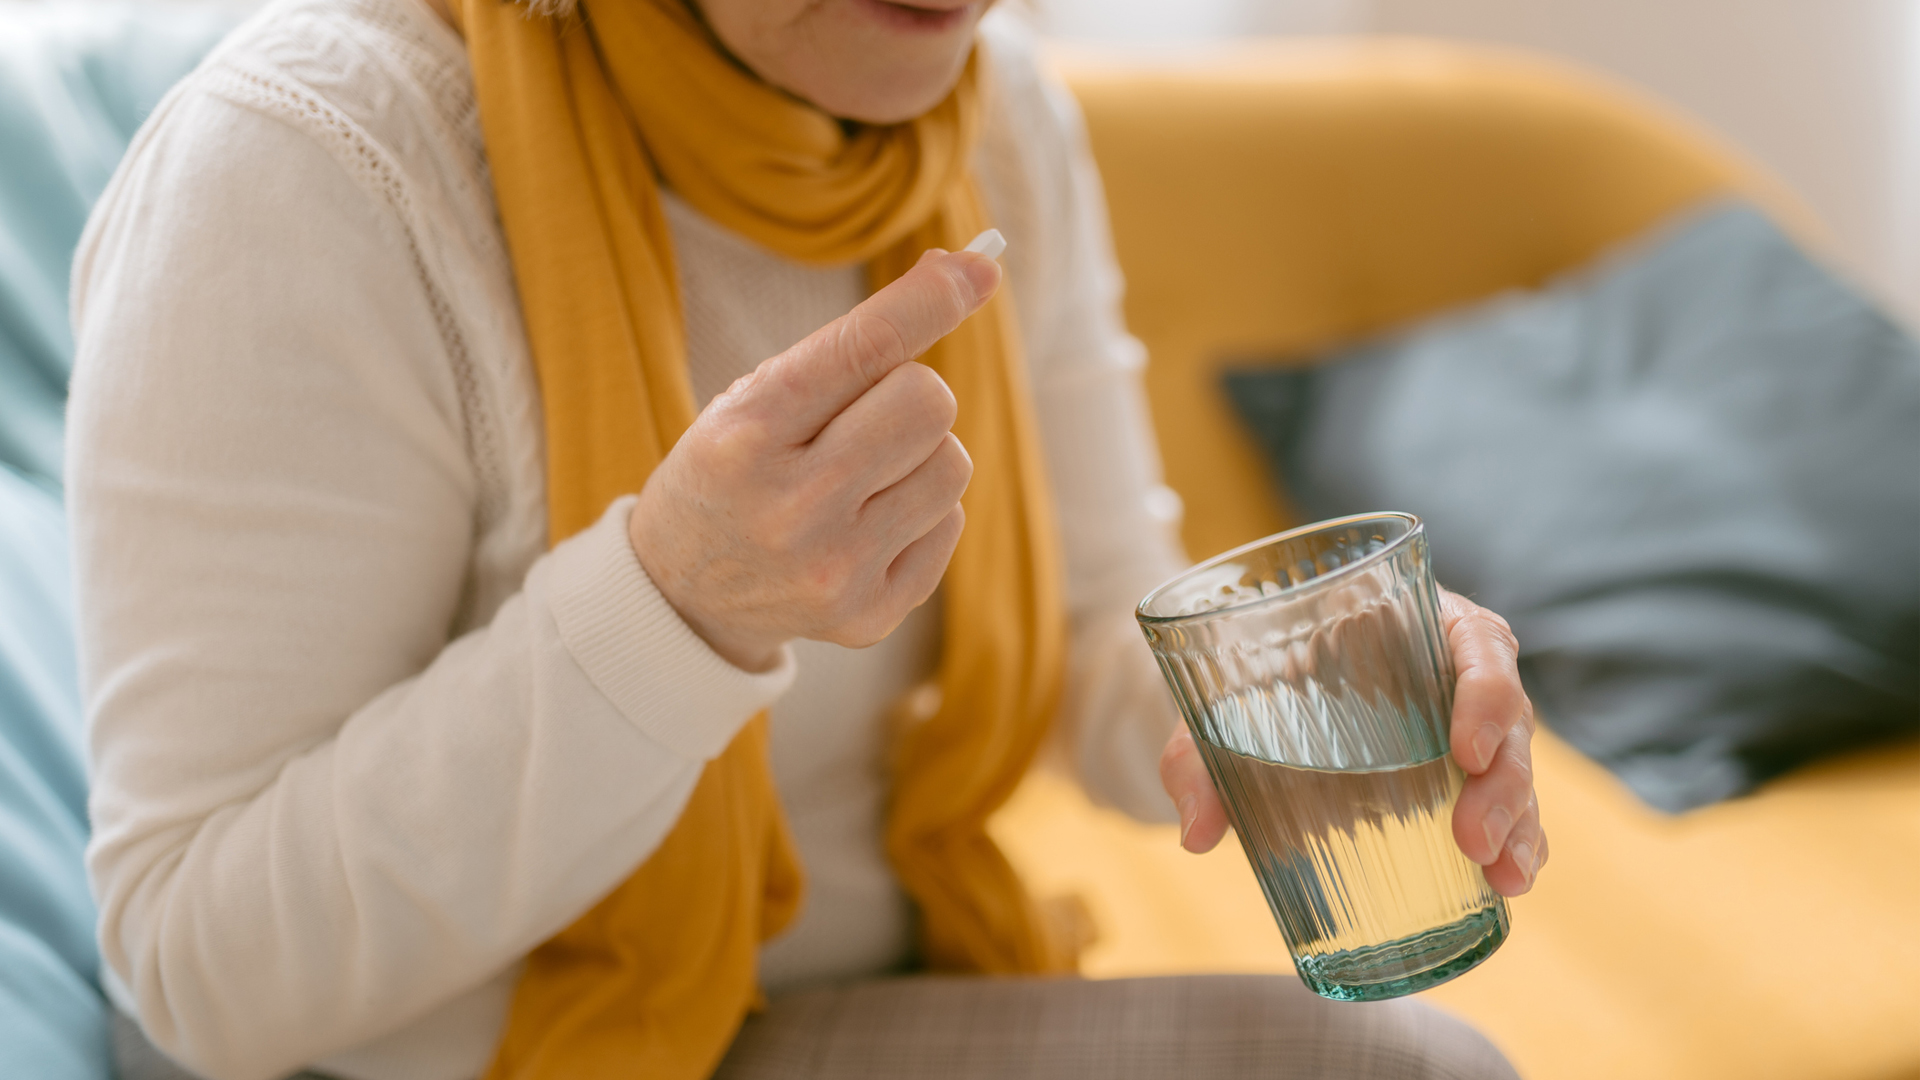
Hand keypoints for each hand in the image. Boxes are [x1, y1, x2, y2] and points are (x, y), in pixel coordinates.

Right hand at [627, 248, 999, 671]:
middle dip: (911, 393)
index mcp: (747, 437)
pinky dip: (919, 512)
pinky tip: (863, 526)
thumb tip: (969, 272)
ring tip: (861, 477)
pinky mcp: (870, 613)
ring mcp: (835, 570)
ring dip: (920, 456)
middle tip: (864, 416)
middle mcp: (791, 508)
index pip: (864, 349)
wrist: (683, 595)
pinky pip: (951, 523)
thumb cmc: (733, 471)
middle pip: (928, 403)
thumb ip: (851, 343)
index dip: (928, 301)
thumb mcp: (753, 399)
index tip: (979, 267)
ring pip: (953, 464)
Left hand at [1157, 589, 1547, 895]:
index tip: (1464, 750)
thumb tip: (1195, 833)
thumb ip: (1196, 754)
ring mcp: (1465, 726)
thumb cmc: (1247, 679)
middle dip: (1503, 782)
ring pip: (1517, 767)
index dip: (1485, 692)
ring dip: (1519, 823)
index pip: (1477, 640)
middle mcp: (1451, 671)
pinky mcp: (1463, 776)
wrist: (1246, 698)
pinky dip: (1518, 843)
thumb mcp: (1217, 701)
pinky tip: (1508, 882)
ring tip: (1504, 879)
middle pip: (1509, 716)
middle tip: (1472, 839)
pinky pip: (1509, 805)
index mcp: (1412, 621)